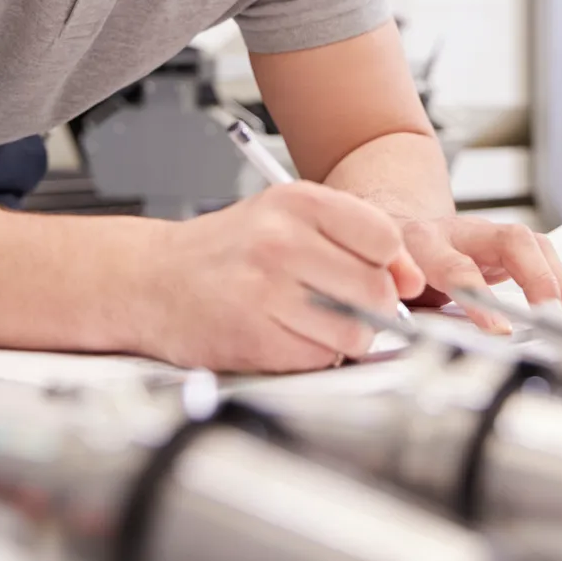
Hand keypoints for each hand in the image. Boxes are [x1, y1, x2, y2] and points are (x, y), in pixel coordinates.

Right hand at [131, 183, 426, 372]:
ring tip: (310, 322)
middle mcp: (281, 240)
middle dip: (369, 308)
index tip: (373, 274)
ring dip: (343, 337)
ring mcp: (266, 290)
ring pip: (354, 331)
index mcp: (296, 202)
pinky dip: (313, 356)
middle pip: (376, 291)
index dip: (388, 266)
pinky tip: (284, 336)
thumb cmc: (225, 252)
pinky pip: (319, 359)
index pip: (385, 239)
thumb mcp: (287, 220)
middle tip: (339, 305)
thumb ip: (355, 240)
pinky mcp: (254, 336)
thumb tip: (412, 278)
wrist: (149, 280)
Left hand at [398, 216, 561, 332]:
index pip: (455, 266)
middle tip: (549, 313)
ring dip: (554, 279)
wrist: (397, 227)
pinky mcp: (504, 244)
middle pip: (509, 240)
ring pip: (530, 243)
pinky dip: (558, 280)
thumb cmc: (390, 260)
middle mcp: (459, 232)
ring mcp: (486, 234)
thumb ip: (390, 302)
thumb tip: (403, 328)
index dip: (478, 296)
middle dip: (536, 277)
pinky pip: (539, 254)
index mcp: (421, 241)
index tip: (499, 328)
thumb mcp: (380, 280)